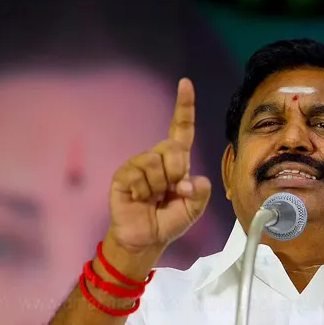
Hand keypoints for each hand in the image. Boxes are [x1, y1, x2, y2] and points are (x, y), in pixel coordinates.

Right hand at [105, 78, 210, 264]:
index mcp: (176, 161)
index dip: (184, 107)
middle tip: (171, 191)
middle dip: (177, 172)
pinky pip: (138, 174)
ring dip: (160, 186)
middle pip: (173, 148)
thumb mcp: (193, 209)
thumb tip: (190, 181)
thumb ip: (200, 193)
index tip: (185, 83)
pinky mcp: (123, 176)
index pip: (181, 130)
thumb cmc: (169, 220)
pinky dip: (144, 192)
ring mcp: (138, 165)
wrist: (146, 240)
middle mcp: (157, 158)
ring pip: (156, 162)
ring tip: (154, 198)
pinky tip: (141, 199)